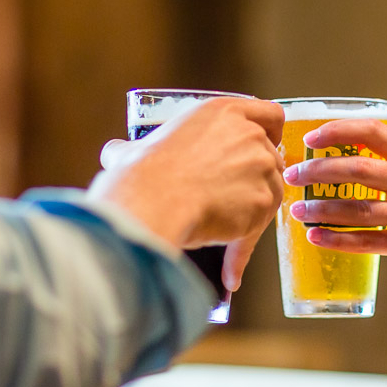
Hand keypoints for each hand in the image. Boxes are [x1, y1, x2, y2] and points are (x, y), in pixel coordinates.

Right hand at [93, 97, 284, 289]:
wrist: (152, 202)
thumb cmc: (141, 174)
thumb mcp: (134, 150)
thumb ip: (132, 149)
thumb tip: (115, 152)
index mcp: (222, 113)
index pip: (269, 114)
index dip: (271, 133)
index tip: (265, 146)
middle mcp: (248, 135)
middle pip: (272, 158)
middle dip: (258, 180)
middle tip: (235, 199)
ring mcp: (260, 168)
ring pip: (270, 194)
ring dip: (252, 216)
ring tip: (226, 240)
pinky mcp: (264, 202)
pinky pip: (257, 232)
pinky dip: (242, 252)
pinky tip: (229, 273)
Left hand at [281, 119, 386, 283]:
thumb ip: (379, 167)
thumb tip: (320, 162)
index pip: (374, 132)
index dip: (339, 131)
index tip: (310, 138)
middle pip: (361, 169)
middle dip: (320, 171)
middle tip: (293, 176)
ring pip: (360, 209)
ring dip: (322, 209)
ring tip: (297, 210)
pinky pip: (367, 241)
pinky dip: (337, 240)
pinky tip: (314, 237)